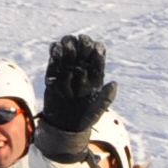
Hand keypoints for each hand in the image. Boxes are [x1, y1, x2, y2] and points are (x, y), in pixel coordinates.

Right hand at [35, 33, 115, 158]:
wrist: (65, 125)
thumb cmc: (85, 119)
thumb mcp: (97, 110)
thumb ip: (105, 97)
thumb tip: (113, 83)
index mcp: (95, 78)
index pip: (98, 59)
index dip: (97, 51)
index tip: (96, 47)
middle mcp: (82, 72)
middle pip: (83, 52)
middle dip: (83, 45)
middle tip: (81, 42)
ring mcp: (68, 71)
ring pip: (69, 52)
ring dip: (69, 45)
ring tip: (68, 44)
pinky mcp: (54, 74)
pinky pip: (54, 59)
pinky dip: (55, 52)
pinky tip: (57, 48)